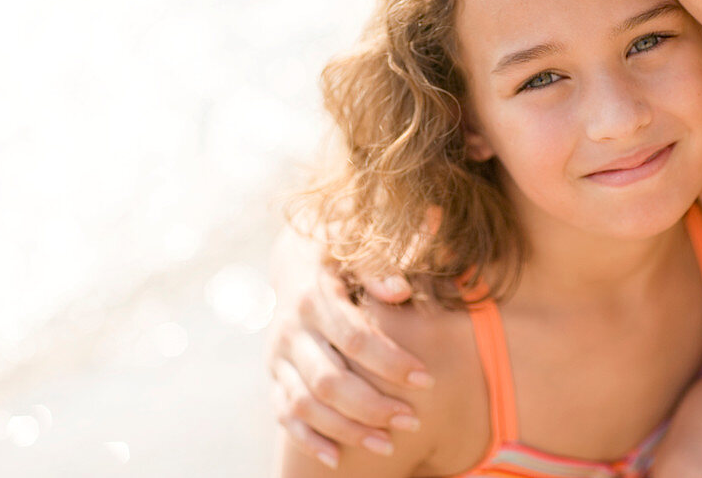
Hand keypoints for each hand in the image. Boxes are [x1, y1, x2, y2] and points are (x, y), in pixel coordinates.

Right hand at [267, 238, 429, 467]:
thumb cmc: (343, 248)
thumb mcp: (359, 244)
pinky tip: (337, 458)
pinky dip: (308, 439)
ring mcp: (279, 355)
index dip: (390, 362)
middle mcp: (292, 329)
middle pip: (328, 380)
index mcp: (314, 296)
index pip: (354, 338)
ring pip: (305, 404)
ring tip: (388, 447)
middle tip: (412, 421)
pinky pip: (285, 414)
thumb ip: (380, 266)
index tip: (426, 380)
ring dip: (346, 429)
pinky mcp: (274, 373)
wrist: (296, 255)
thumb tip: (401, 290)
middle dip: (371, 406)